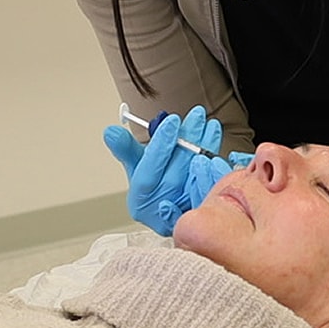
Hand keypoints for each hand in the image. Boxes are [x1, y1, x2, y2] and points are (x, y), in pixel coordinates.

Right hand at [103, 104, 230, 235]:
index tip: (172, 120)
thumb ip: (126, 148)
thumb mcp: (136, 166)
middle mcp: (162, 208)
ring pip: (197, 177)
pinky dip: (217, 166)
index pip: (149, 170)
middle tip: (196, 116)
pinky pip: (212, 187)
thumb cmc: (155, 185)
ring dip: (206, 148)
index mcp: (141, 200)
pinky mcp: (204, 209)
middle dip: (188, 140)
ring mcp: (184, 211)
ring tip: (209, 125)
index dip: (161, 143)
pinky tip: (218, 149)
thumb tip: (110, 132)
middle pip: (176, 173)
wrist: (175, 208)